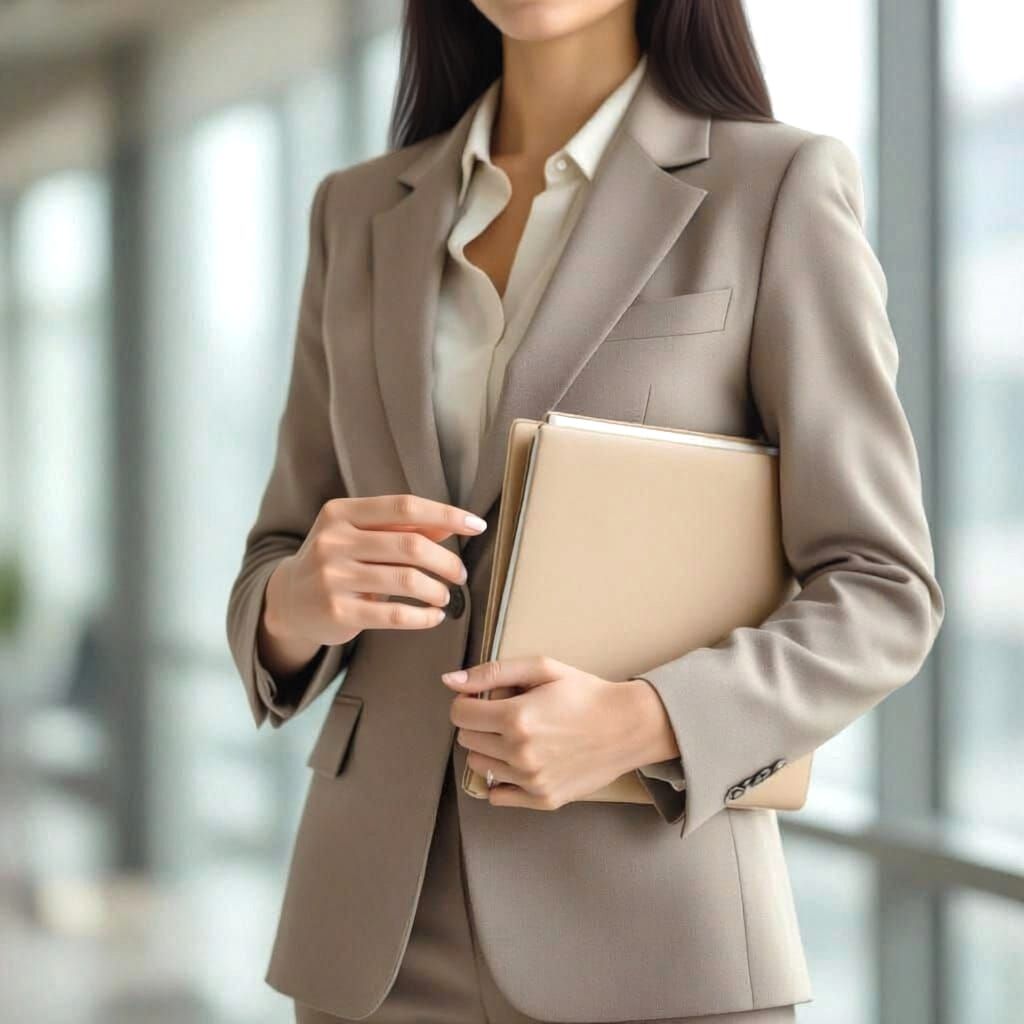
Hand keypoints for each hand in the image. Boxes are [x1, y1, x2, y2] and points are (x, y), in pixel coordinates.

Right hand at [260, 495, 486, 677]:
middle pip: (410, 545)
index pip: (404, 506)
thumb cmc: (336, 561)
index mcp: (341, 513)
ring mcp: (333, 577)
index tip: (476, 525)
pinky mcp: (338, 612)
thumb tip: (449, 525)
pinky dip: (424, 617)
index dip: (445, 514)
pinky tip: (433, 616)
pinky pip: (395, 615)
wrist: (287, 601)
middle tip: (459, 574)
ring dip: (437, 590)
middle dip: (446, 561)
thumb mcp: (359, 535)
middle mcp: (333, 541)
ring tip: (444, 596)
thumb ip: (401, 528)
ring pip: (407, 581)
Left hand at [443, 656, 677, 809]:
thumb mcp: (542, 668)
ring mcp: (531, 781)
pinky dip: (503, 780)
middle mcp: (519, 753)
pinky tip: (522, 761)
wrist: (628, 726)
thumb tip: (449, 681)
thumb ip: (493, 672)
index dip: (468, 702)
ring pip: (480, 766)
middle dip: (479, 724)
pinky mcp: (542, 799)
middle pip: (467, 740)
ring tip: (519, 736)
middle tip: (508, 715)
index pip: (459, 714)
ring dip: (490, 750)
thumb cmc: (585, 693)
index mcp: (516, 718)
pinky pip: (498, 796)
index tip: (484, 699)